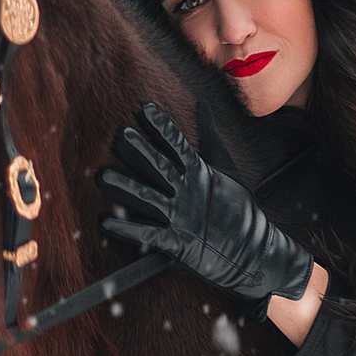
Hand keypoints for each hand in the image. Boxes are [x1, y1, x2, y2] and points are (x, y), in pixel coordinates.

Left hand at [98, 103, 314, 304]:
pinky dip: (126, 229)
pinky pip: (147, 234)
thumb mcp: (225, 166)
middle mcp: (187, 191)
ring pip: (147, 198)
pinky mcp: (176, 243)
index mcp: (198, 172)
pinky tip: (105, 221)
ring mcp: (181, 217)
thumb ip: (209, 136)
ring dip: (123, 187)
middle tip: (120, 136)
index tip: (143, 109)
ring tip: (102, 176)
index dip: (160, 126)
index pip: (178, 144)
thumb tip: (202, 103)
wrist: (253, 252)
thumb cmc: (237, 208)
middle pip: (159, 167)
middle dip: (139, 151)